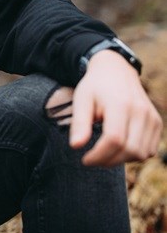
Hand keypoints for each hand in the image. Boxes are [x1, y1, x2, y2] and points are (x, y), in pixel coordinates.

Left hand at [70, 50, 162, 165]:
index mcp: (120, 104)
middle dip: (108, 161)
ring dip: (121, 159)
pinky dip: (134, 155)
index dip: (99, 155)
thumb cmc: (95, 87)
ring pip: (141, 154)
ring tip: (105, 152)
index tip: (85, 159)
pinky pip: (149, 150)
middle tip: (93, 159)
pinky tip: (119, 147)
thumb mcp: (81, 100)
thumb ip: (79, 123)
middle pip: (129, 150)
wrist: (116, 70)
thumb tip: (75, 146)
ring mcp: (151, 117)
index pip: (114, 139)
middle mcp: (140, 111)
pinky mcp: (156, 122)